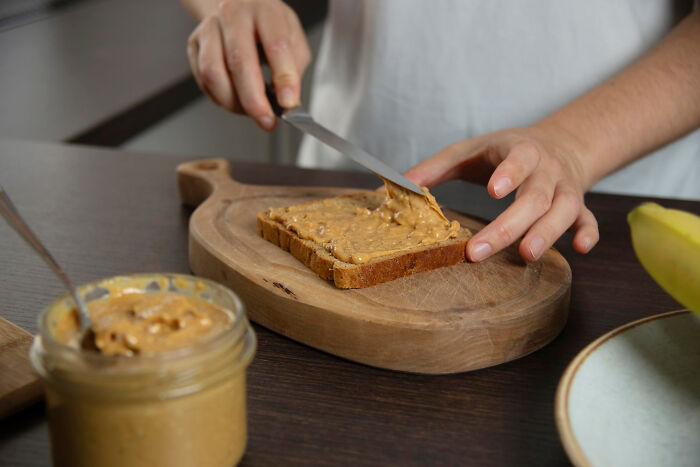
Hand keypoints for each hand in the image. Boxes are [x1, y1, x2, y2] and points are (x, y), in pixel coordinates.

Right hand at [186, 0, 310, 130]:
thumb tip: (287, 102)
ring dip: (233, 102)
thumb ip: (294, 69)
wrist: (239, 7)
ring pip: (213, 74)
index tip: (288, 103)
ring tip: (251, 110)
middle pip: (239, 62)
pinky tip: (235, 97)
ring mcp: (210, 28)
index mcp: (265, 10)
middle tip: (266, 121)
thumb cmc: (268, 26)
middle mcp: (233, 14)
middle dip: (254, 101)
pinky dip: (221, 97)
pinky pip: (203, 80)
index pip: (276, 44)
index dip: (284, 77)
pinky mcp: (194, 44)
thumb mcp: (294, 39)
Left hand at [404, 126, 599, 261]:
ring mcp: (566, 188)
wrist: (556, 145)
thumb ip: (436, 167)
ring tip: (527, 254)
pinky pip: (588, 219)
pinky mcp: (578, 205)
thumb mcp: (469, 150)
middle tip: (481, 250)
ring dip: (548, 233)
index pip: (520, 159)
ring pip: (564, 210)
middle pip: (536, 196)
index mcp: (521, 149)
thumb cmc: (503, 152)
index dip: (510, 173)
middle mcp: (547, 169)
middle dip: (510, 224)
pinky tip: (580, 249)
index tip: (494, 192)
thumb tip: (398, 185)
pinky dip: (588, 233)